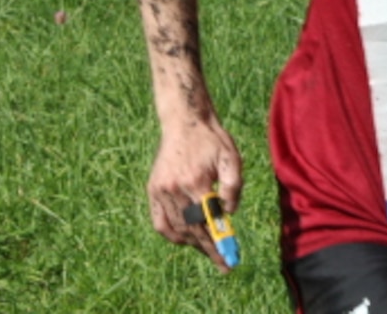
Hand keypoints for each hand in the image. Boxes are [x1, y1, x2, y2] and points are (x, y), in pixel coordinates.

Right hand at [146, 116, 243, 271]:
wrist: (185, 122)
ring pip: (176, 228)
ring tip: (208, 250)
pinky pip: (159, 221)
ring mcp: (161, 190)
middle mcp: (175, 189)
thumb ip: (233, 186)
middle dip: (208, 249)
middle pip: (191, 230)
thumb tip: (229, 214)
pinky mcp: (153, 189)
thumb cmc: (212, 140)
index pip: (207, 223)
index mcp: (196, 182)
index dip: (217, 244)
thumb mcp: (232, 158)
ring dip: (192, 243)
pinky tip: (185, 240)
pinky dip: (171, 234)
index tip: (228, 261)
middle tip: (222, 264)